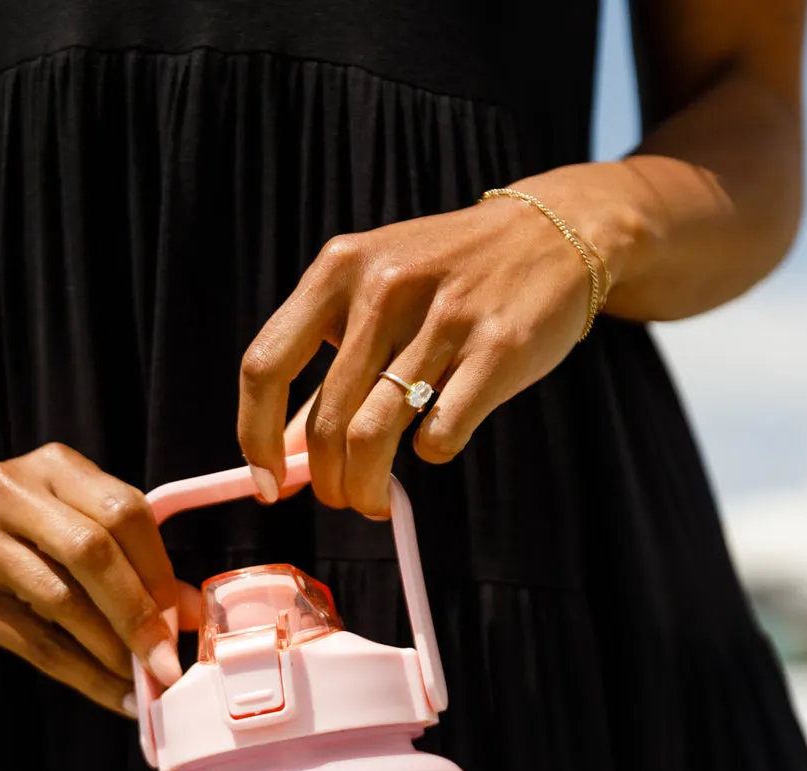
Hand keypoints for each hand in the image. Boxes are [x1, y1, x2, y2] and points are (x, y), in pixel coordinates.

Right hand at [0, 443, 200, 714]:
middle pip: (93, 551)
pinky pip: (35, 642)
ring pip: (62, 600)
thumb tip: (190, 611)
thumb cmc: (9, 538)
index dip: (160, 570)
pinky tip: (114, 694)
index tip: (187, 620)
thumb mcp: (64, 526)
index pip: (124, 511)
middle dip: (139, 612)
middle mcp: (10, 492)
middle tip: (168, 660)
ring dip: (111, 649)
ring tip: (144, 680)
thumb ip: (125, 558)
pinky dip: (84, 674)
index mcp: (52, 467)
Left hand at [238, 177, 618, 516]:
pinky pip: (440, 435)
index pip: (266, 365)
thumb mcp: (373, 301)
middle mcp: (384, 287)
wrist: (551, 235)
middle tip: (341, 498)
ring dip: (367, 488)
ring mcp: (443, 318)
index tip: (267, 483)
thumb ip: (326, 373)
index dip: (255, 436)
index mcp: (338, 270)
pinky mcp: (497, 349)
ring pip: (374, 437)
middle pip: (326, 421)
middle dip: (327, 481)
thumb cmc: (447, 280)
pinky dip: (430, 454)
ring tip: (373, 500)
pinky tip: (436, 441)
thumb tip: (281, 456)